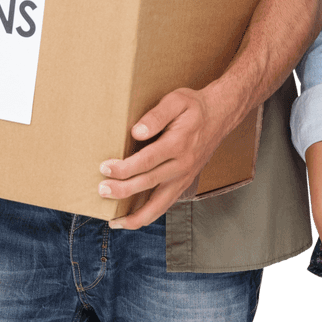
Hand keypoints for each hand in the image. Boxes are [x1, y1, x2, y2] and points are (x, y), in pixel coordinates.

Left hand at [98, 84, 230, 229]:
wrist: (219, 116)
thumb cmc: (194, 107)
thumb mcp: (176, 100)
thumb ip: (156, 115)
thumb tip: (137, 132)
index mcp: (178, 143)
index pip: (147, 160)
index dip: (124, 167)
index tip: (104, 167)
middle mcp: (182, 165)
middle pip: (148, 183)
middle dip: (122, 190)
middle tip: (101, 190)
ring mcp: (183, 177)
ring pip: (159, 205)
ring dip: (135, 216)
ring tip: (114, 221)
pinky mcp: (183, 184)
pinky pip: (165, 205)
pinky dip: (148, 216)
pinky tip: (131, 220)